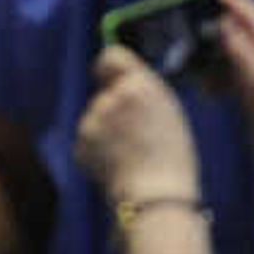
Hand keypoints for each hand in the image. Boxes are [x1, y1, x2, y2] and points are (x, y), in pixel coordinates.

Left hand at [72, 43, 200, 210]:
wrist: (157, 197)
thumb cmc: (172, 156)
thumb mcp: (168, 111)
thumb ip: (143, 90)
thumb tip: (120, 81)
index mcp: (140, 85)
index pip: (111, 56)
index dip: (110, 68)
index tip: (110, 77)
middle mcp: (112, 97)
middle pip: (104, 92)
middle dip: (113, 106)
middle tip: (134, 133)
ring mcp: (93, 120)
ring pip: (96, 117)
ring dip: (106, 131)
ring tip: (129, 154)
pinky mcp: (80, 143)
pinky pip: (88, 140)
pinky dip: (97, 150)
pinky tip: (116, 165)